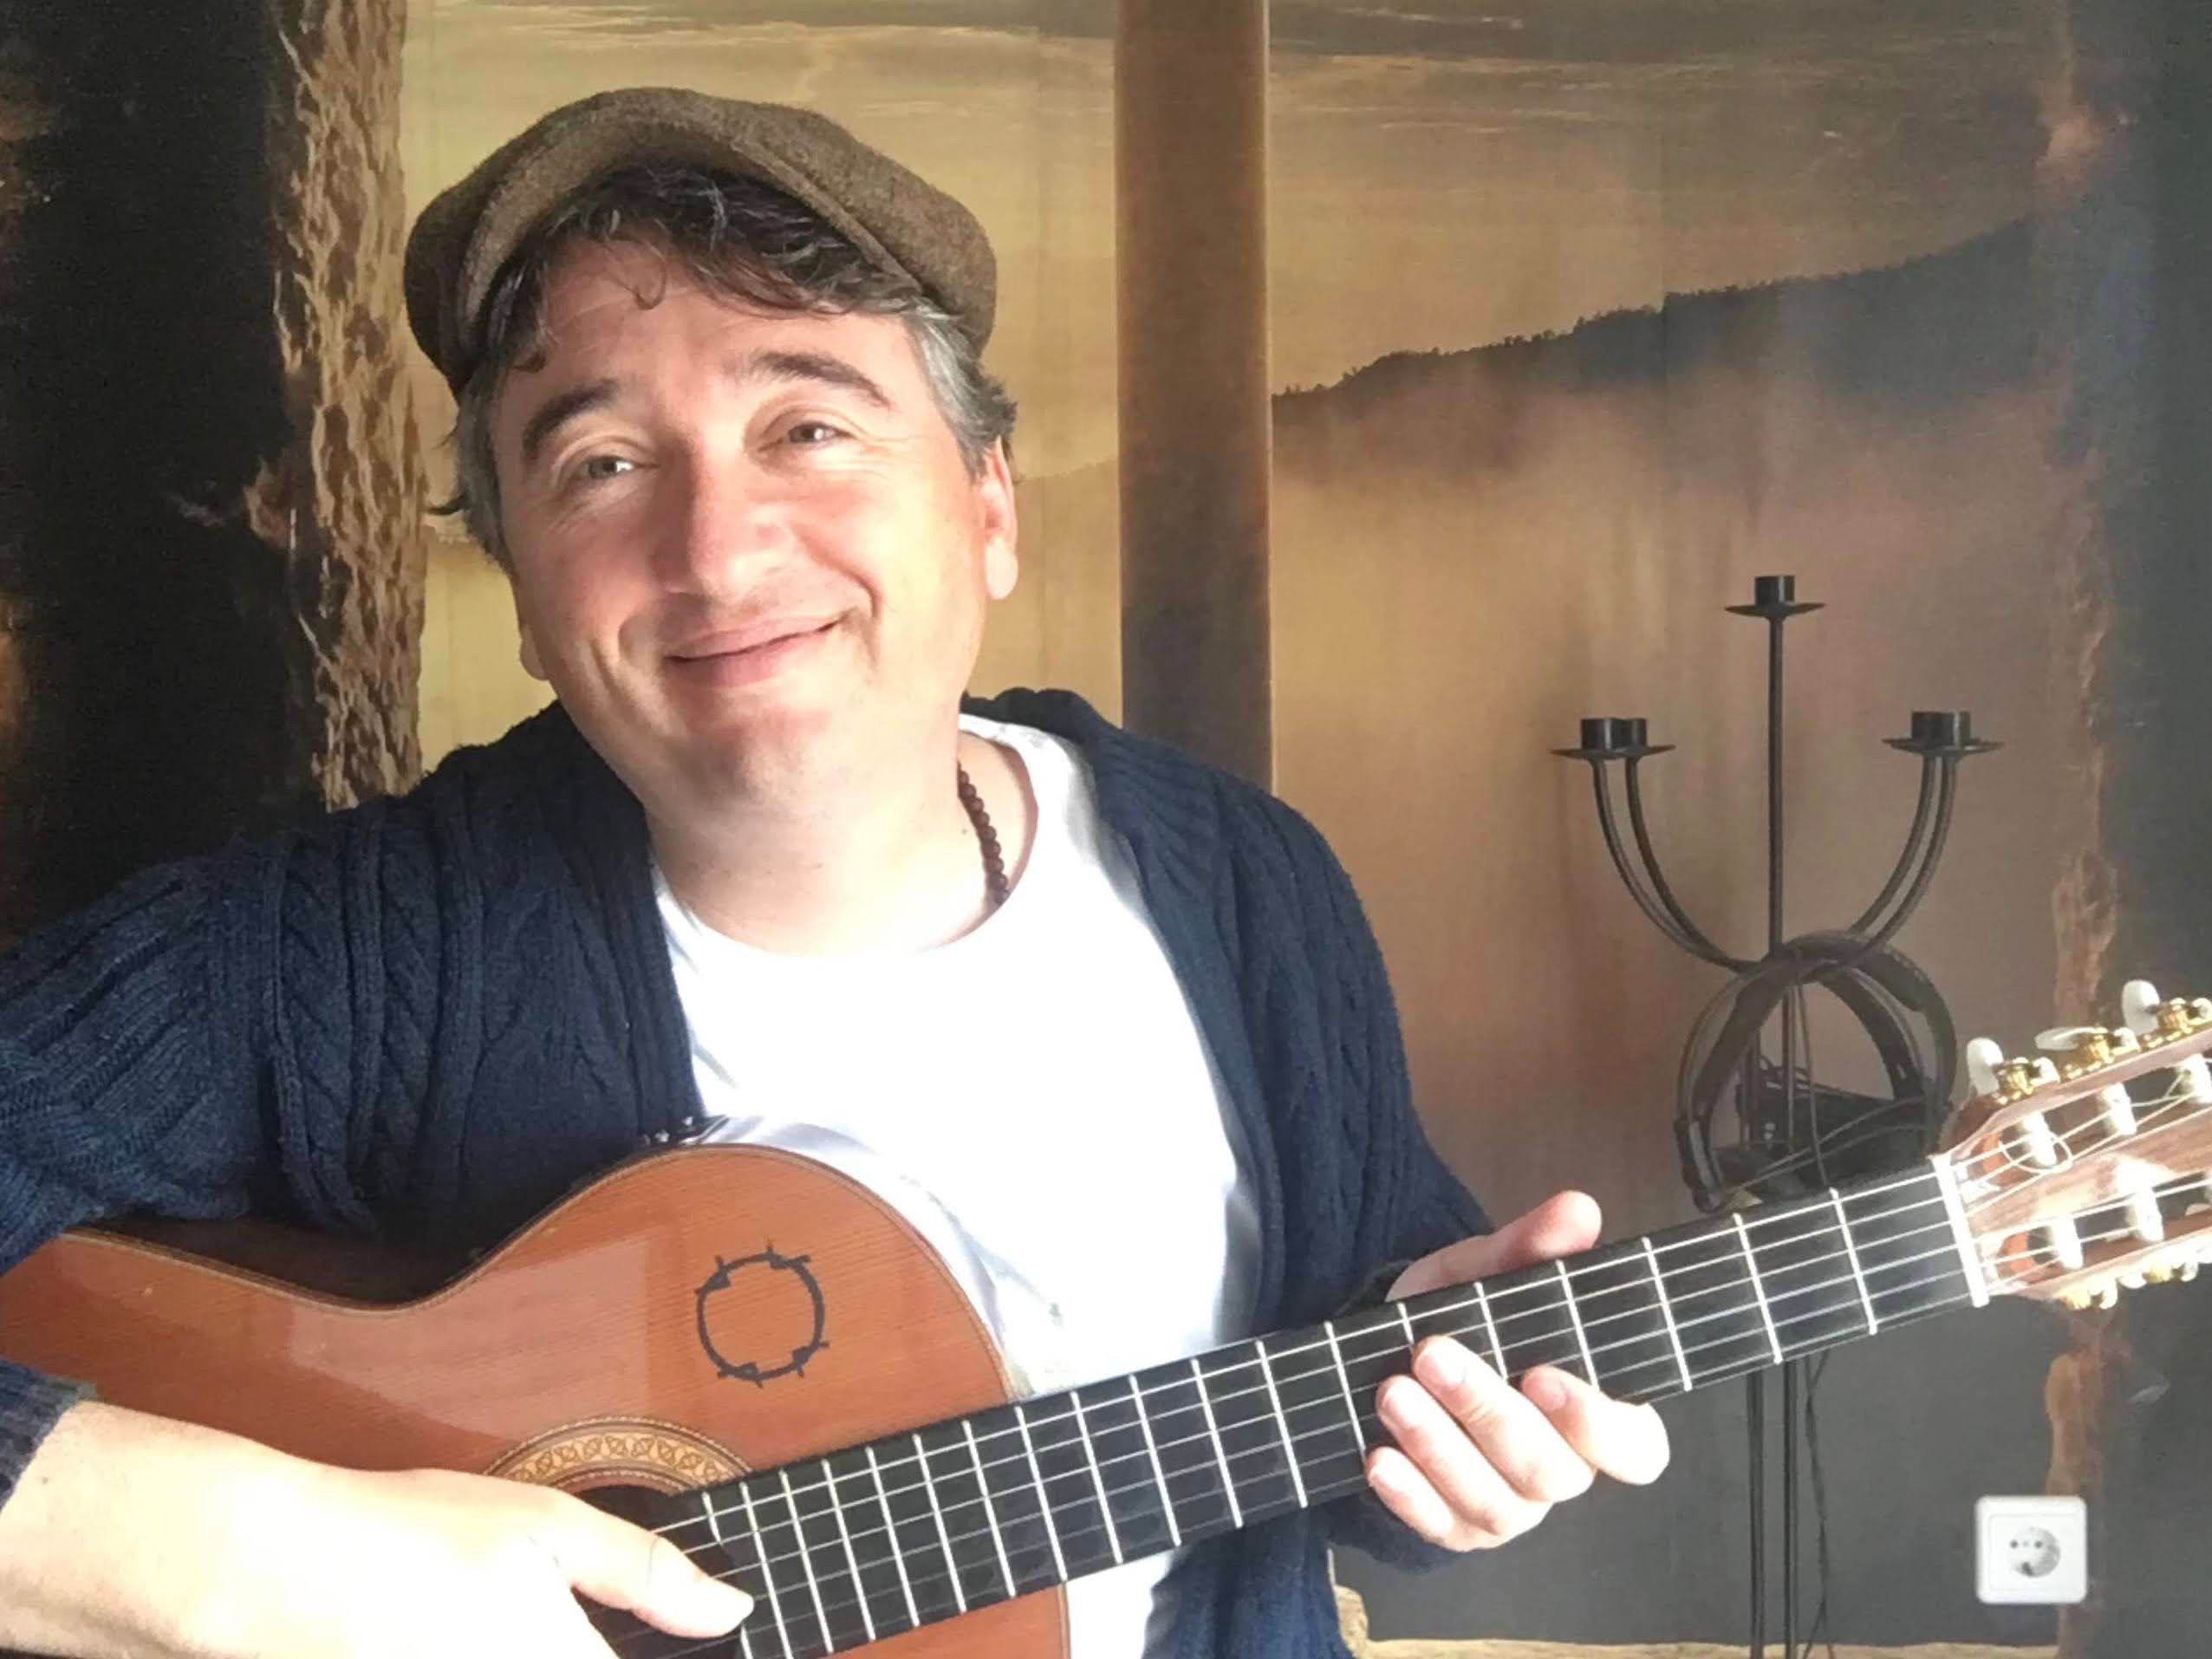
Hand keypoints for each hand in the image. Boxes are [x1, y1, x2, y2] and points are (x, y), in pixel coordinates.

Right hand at [0, 1402, 751, 1657]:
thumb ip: (649, 1577)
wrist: (271, 1575)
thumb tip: (731, 1610)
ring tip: (489, 1614)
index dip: (674, 1653)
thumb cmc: (410, 1538)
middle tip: (555, 1619)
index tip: (677, 1638)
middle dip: (591, 1647)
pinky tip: (466, 1631)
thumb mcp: (547, 1528)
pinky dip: (490, 1654)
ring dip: (542, 1651)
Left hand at [1367, 1191, 1670, 1551]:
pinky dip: (1408, 1495)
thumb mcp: (1489, 1273)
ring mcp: (1512, 1507)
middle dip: (1487, 1411)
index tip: (1542, 1375)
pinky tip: (1378, 1457)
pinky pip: (1438, 1527)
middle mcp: (1565, 1470)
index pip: (1636, 1447)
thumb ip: (1532, 1248)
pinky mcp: (1457, 1528)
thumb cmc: (1464, 1318)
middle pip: (1550, 1470)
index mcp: (1597, 1414)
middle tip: (1431, 1356)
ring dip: (1438, 1446)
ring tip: (1392, 1391)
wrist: (1392, 1352)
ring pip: (1492, 1500)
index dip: (1598, 1423)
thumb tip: (1576, 1210)